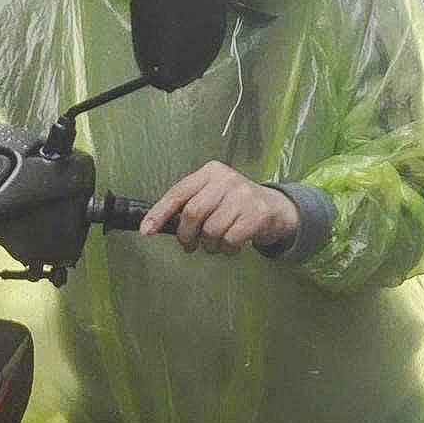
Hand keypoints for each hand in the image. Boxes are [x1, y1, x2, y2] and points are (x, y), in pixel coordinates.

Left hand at [141, 162, 298, 255]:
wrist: (277, 209)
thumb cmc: (236, 205)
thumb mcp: (213, 195)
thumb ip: (190, 204)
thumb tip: (156, 225)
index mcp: (210, 172)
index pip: (178, 192)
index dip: (159, 213)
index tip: (146, 231)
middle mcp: (226, 179)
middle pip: (193, 213)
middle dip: (186, 235)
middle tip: (189, 245)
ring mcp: (244, 195)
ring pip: (211, 230)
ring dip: (209, 245)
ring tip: (215, 244)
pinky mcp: (258, 214)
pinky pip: (229, 240)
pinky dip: (226, 250)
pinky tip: (231, 246)